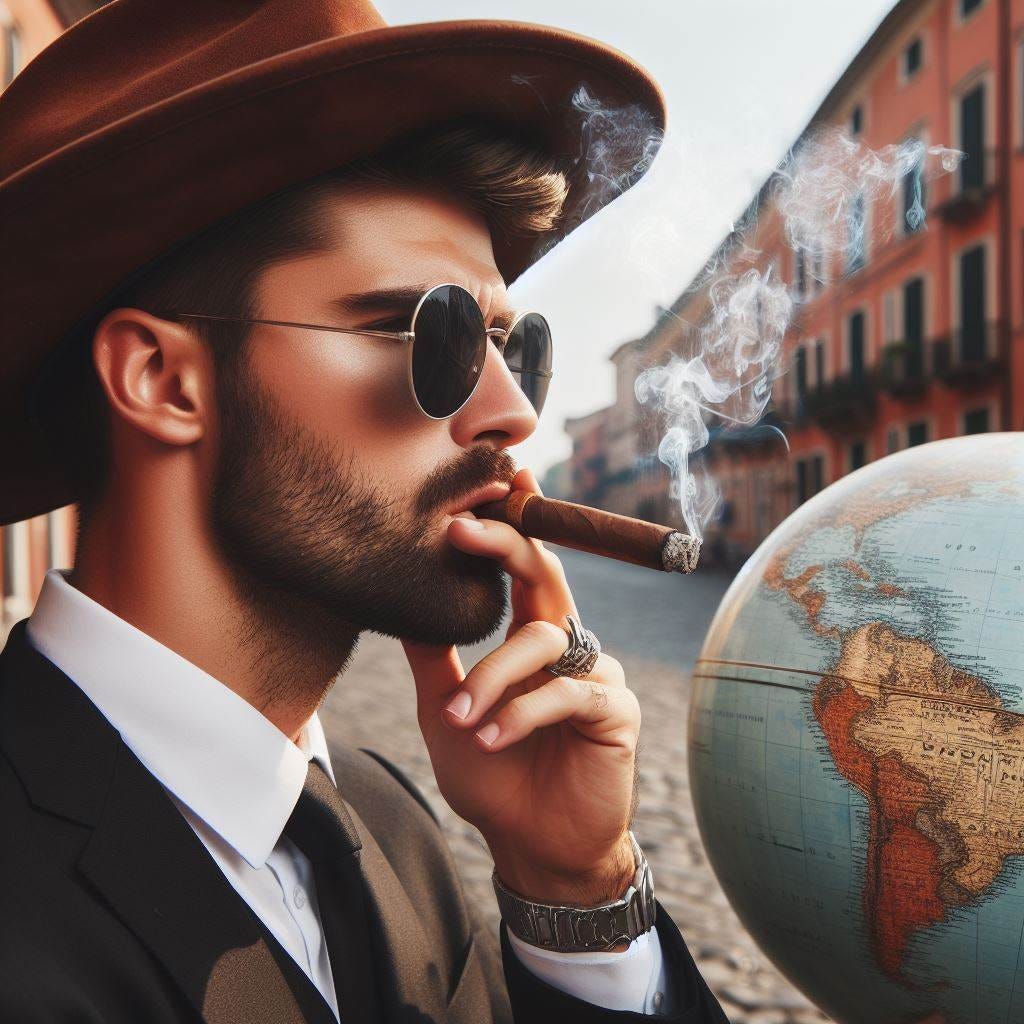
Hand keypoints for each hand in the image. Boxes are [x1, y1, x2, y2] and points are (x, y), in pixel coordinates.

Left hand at [403, 467, 639, 908]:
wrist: (532, 846)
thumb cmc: (493, 777)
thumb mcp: (446, 712)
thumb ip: (432, 659)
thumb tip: (400, 602)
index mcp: (530, 638)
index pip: (522, 571)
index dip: (512, 525)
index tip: (496, 479)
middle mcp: (566, 646)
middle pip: (545, 576)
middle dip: (506, 545)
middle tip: (461, 528)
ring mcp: (594, 674)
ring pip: (543, 639)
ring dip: (494, 675)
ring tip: (462, 718)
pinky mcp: (614, 711)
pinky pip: (568, 693)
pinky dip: (523, 712)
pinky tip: (493, 739)